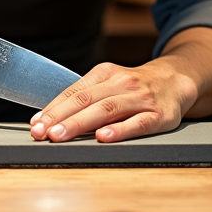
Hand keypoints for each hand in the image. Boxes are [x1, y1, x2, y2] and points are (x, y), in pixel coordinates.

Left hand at [28, 27, 211, 142]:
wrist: (176, 79)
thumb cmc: (134, 87)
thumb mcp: (109, 83)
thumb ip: (84, 98)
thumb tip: (48, 118)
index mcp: (105, 73)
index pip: (74, 92)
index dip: (52, 108)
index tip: (35, 123)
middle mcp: (121, 83)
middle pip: (86, 100)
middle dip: (60, 117)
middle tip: (42, 132)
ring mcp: (140, 98)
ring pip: (107, 110)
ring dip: (81, 123)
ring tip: (61, 135)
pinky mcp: (159, 115)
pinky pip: (138, 122)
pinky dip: (120, 130)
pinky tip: (104, 137)